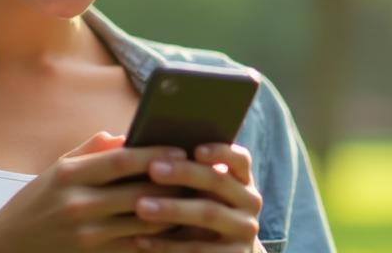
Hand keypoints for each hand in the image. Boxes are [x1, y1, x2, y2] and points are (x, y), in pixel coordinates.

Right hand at [0, 131, 189, 252]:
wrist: (8, 246)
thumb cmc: (38, 201)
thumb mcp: (58, 169)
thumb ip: (93, 150)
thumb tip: (130, 135)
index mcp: (70, 175)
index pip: (121, 160)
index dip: (155, 153)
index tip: (181, 147)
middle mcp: (79, 204)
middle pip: (139, 191)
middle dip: (174, 182)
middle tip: (203, 172)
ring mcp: (87, 235)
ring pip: (144, 222)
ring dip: (176, 211)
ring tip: (200, 198)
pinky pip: (137, 245)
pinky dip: (161, 236)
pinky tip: (180, 226)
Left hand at [132, 142, 264, 252]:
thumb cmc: (198, 213)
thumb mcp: (201, 194)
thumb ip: (187, 173)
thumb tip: (145, 149)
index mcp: (242, 180)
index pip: (239, 159)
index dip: (220, 152)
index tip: (195, 149)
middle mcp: (250, 202)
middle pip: (218, 182)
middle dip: (184, 173)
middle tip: (153, 169)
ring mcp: (245, 230)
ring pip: (209, 213)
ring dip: (173, 209)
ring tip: (141, 206)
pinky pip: (197, 249)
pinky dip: (166, 245)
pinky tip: (141, 239)